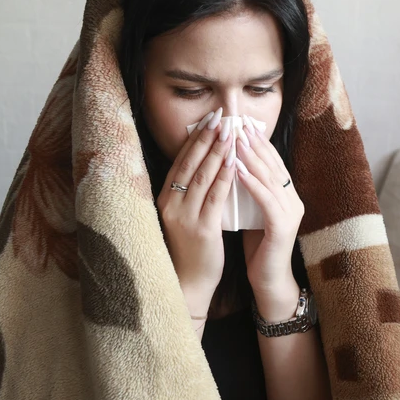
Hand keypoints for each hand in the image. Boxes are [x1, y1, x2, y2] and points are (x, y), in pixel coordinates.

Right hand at [156, 108, 235, 312]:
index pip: (180, 162)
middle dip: (206, 138)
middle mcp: (170, 204)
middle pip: (189, 163)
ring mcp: (184, 216)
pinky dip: (225, 176)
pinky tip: (234, 161)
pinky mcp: (201, 229)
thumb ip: (190, 192)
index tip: (209, 120)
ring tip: (230, 131)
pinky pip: (214, 196)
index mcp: (164, 199)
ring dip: (217, 151)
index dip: (195, 139)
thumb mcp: (184, 216)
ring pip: (202, 176)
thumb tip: (207, 163)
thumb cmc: (190, 249)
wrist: (188, 283)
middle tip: (221, 116)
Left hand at [235, 115, 304, 302]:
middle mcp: (292, 199)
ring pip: (270, 178)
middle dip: (254, 142)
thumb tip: (230, 166)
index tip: (240, 123)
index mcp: (286, 195)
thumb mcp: (251, 212)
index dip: (257, 142)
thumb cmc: (257, 247)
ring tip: (235, 139)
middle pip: (273, 164)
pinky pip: (266, 200)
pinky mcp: (283, 227)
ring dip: (251, 157)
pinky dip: (251, 183)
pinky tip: (237, 170)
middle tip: (237, 123)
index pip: (272, 161)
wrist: (268, 280)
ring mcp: (290, 212)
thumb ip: (248, 191)